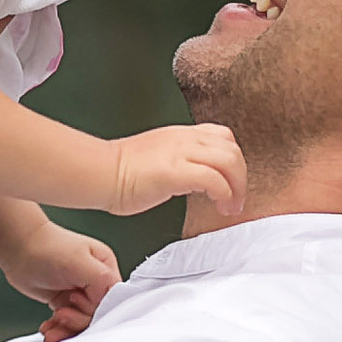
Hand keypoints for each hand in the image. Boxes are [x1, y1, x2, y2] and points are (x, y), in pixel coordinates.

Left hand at [0, 207, 121, 341]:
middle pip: (96, 314)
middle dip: (77, 320)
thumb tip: (108, 302)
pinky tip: (47, 329)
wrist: (17, 248)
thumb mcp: (80, 262)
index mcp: (105, 269)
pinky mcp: (63, 301)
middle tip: (60, 314)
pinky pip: (66, 323)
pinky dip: (57, 329)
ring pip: (81, 322)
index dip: (95, 308)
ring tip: (51, 331)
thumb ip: (102, 281)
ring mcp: (79, 293)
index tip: (75, 301)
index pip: (111, 300)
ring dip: (66, 330)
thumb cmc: (46, 249)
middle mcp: (94, 282)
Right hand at [108, 123, 246, 224]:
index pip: (223, 136)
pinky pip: (213, 179)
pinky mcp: (175, 171)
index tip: (230, 183)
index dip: (233, 159)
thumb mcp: (158, 156)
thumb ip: (180, 161)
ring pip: (229, 160)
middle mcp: (184, 139)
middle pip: (232, 149)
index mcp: (180, 135)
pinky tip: (219, 207)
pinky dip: (224, 194)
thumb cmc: (120, 172)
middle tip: (236, 200)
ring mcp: (180, 153)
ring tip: (230, 206)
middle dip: (242, 177)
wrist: (99, 173)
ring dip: (238, 187)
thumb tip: (196, 178)